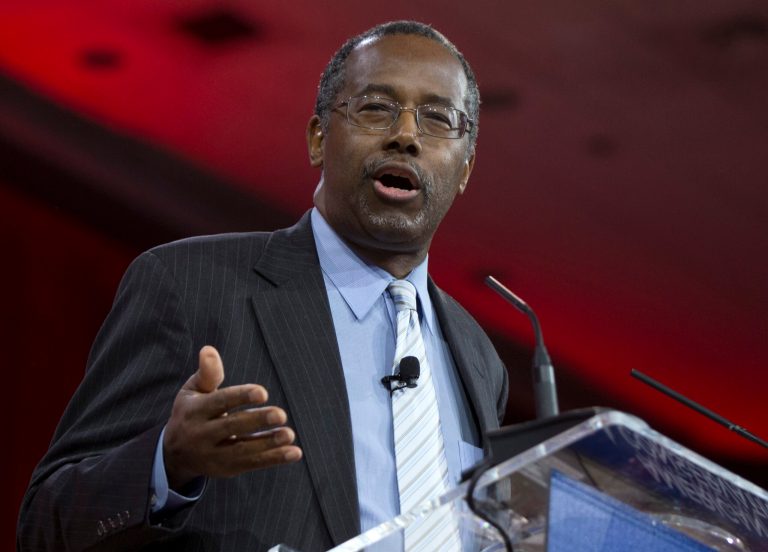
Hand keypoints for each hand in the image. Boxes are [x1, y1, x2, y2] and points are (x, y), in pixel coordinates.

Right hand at [163, 346, 301, 489]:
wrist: (175, 453)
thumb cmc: (191, 411)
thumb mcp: (193, 391)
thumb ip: (207, 373)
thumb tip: (209, 350)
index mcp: (194, 411)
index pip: (219, 403)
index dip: (241, 397)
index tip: (263, 393)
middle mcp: (202, 434)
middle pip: (232, 427)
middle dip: (257, 421)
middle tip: (281, 414)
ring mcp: (214, 455)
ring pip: (243, 450)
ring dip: (268, 444)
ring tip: (289, 434)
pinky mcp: (227, 469)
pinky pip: (252, 464)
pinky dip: (274, 459)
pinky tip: (294, 452)